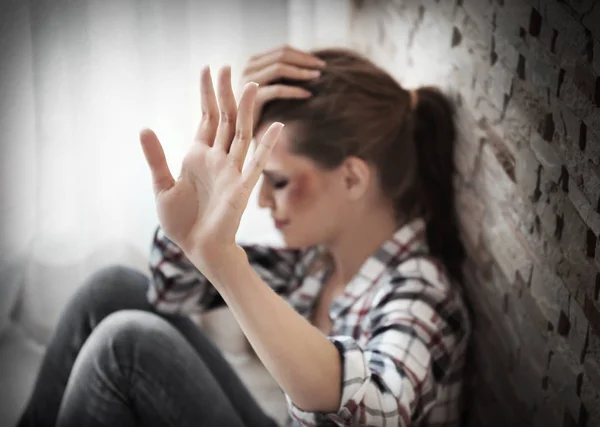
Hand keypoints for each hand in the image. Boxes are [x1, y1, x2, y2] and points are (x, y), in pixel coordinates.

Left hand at [140, 66, 283, 276]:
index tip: (207, 70)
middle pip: (224, 119)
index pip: (206, 118)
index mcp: (199, 156)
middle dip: (224, 94)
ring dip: (246, 111)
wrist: (197, 247)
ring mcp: (231, 171)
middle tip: (226, 67)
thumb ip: (156, 158)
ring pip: (240, 134)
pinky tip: (276, 126)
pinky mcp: (241, 188)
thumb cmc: (182, 221)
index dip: (206, 95)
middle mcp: (218, 159)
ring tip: (251, 86)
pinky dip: (266, 146)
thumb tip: (144, 128)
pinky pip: (256, 163)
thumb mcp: (162, 186)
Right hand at [240, 44, 325, 130]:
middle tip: (323, 67)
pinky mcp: (252, 99)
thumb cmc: (261, 110)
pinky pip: (278, 90)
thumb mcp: (270, 86)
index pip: (282, 50)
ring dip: (301, 72)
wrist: (243, 131)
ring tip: (317, 77)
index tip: (319, 62)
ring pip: (280, 68)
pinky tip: (308, 94)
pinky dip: (295, 90)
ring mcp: (249, 82)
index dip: (302, 54)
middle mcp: (249, 68)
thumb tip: (309, 64)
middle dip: (305, 60)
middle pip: (282, 56)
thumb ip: (281, 74)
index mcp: (254, 62)